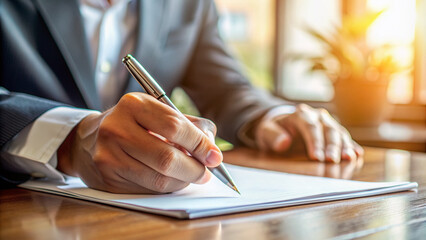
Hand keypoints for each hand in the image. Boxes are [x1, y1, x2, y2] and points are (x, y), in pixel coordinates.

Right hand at [57, 93, 221, 192]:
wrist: (89, 139)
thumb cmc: (133, 123)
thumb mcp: (157, 112)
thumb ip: (190, 125)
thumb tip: (212, 151)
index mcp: (134, 104)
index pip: (175, 127)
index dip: (200, 145)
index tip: (214, 156)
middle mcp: (117, 128)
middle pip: (167, 158)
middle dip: (195, 169)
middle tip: (206, 172)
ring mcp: (109, 155)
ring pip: (159, 178)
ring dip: (183, 181)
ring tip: (191, 175)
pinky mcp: (108, 177)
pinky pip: (148, 189)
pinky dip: (168, 187)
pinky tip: (171, 179)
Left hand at [255, 104, 362, 162]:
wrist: (281, 126)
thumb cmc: (273, 130)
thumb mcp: (266, 131)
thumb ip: (272, 136)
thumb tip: (284, 142)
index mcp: (300, 114)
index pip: (310, 126)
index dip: (315, 141)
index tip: (316, 157)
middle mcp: (318, 116)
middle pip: (328, 130)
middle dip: (332, 146)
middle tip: (333, 161)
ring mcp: (328, 124)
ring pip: (340, 134)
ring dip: (345, 146)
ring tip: (349, 159)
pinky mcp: (335, 133)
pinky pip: (345, 140)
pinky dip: (352, 147)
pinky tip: (357, 155)